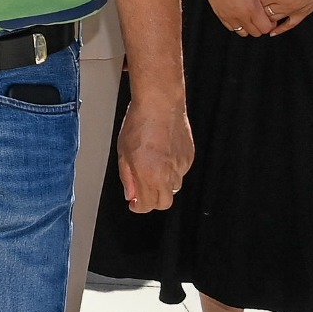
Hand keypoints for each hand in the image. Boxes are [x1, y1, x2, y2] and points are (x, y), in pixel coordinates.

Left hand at [117, 87, 193, 212]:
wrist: (160, 105)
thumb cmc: (138, 124)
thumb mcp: (123, 153)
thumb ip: (127, 177)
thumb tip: (131, 193)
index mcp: (149, 175)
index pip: (147, 205)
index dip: (138, 206)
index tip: (134, 203)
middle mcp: (168, 174)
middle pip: (164, 203)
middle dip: (152, 201)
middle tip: (142, 191)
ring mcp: (181, 166)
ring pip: (173, 188)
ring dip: (162, 185)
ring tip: (152, 166)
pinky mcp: (189, 158)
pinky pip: (181, 172)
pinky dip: (172, 170)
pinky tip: (162, 155)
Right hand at [194, 0, 277, 37]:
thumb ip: (261, 0)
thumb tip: (267, 9)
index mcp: (252, 8)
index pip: (266, 27)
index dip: (270, 24)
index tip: (269, 18)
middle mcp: (241, 16)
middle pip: (256, 33)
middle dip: (260, 27)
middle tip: (260, 18)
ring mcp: (230, 18)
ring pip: (244, 33)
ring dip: (248, 28)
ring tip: (249, 18)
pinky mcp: (221, 16)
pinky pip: (232, 29)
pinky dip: (237, 25)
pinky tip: (238, 16)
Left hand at [242, 0, 312, 32]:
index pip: (258, 1)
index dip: (250, 0)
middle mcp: (285, 5)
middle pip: (264, 12)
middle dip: (255, 11)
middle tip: (247, 9)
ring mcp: (294, 12)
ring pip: (274, 20)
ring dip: (265, 20)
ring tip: (255, 20)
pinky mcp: (302, 15)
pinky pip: (289, 26)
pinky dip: (280, 30)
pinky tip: (272, 32)